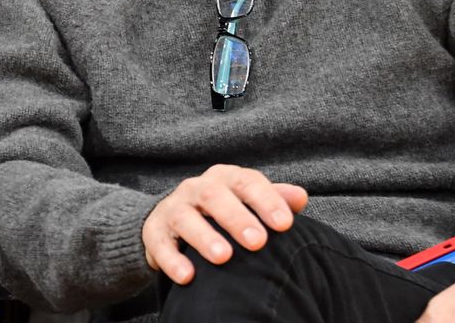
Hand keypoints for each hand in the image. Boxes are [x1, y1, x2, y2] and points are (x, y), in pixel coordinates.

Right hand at [141, 164, 307, 284]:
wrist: (173, 221)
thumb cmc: (222, 213)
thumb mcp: (247, 202)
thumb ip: (274, 199)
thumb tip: (300, 197)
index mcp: (224, 179)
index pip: (246, 182)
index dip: (265, 200)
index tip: (285, 224)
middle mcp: (196, 189)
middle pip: (214, 195)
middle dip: (236, 218)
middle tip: (258, 242)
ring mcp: (173, 209)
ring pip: (185, 217)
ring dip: (204, 236)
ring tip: (224, 257)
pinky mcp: (154, 232)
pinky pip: (159, 244)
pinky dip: (172, 260)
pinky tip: (188, 276)